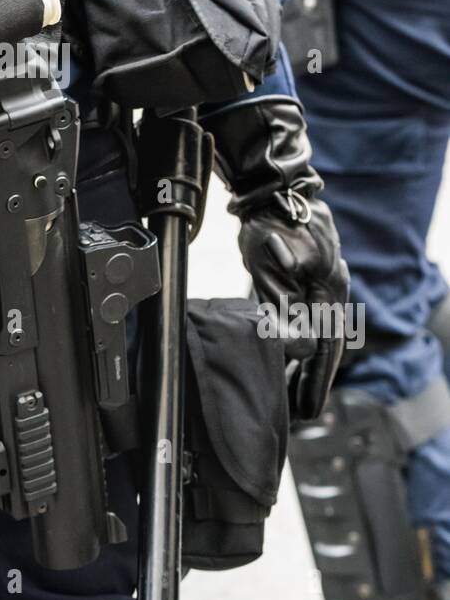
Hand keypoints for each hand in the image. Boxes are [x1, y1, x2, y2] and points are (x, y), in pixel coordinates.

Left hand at [206, 95, 349, 419]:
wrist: (272, 189)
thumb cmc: (272, 223)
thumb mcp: (273, 263)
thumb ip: (281, 303)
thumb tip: (294, 341)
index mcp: (328, 290)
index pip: (325, 347)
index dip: (316, 379)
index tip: (307, 407)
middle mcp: (328, 291)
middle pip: (323, 345)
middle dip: (312, 379)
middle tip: (303, 410)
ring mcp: (317, 285)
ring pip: (313, 334)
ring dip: (302, 363)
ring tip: (292, 393)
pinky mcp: (302, 280)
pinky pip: (302, 319)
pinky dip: (294, 341)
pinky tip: (283, 355)